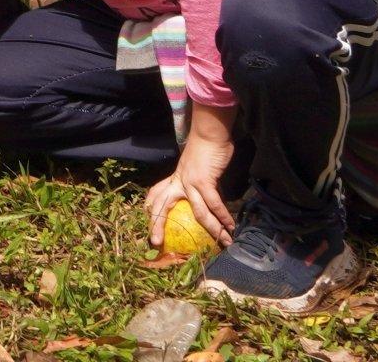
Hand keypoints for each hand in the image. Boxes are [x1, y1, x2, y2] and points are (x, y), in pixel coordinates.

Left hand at [149, 118, 237, 248]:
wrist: (209, 134)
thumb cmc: (204, 149)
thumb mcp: (193, 167)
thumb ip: (194, 182)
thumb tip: (203, 196)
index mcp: (174, 178)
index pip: (156, 194)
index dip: (150, 207)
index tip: (147, 220)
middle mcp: (178, 182)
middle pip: (162, 206)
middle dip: (157, 224)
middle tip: (156, 242)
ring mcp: (190, 182)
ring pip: (198, 212)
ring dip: (213, 229)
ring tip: (223, 242)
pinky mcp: (204, 181)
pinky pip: (214, 204)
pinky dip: (223, 217)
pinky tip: (231, 226)